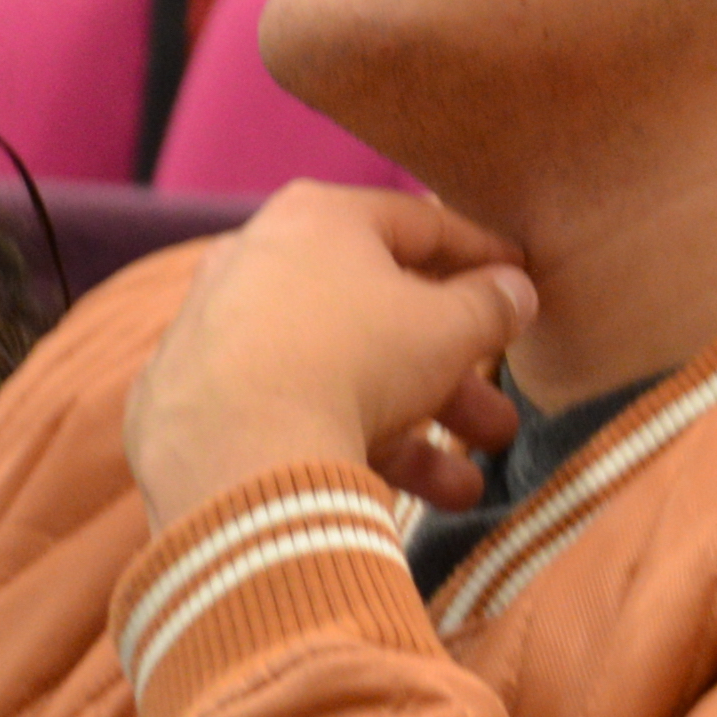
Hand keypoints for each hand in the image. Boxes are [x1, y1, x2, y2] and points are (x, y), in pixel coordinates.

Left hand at [122, 183, 540, 526]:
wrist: (233, 447)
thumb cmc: (353, 360)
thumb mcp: (449, 328)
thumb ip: (492, 306)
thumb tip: (516, 291)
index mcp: (319, 218)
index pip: (421, 224)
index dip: (483, 257)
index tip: (522, 285)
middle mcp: (259, 259)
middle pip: (381, 313)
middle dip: (453, 376)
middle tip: (500, 419)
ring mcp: (220, 331)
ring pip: (340, 374)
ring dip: (413, 428)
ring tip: (467, 488)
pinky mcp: (194, 400)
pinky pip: (291, 413)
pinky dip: (345, 446)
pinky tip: (397, 498)